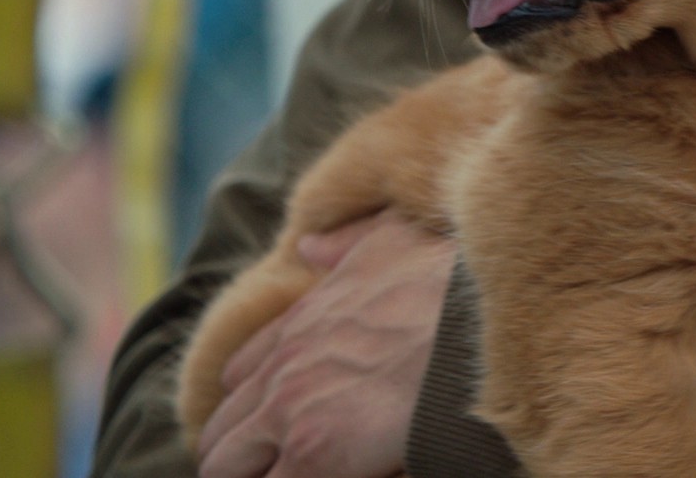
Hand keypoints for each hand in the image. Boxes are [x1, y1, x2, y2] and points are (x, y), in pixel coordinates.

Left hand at [196, 209, 456, 477]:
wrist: (474, 325)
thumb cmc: (446, 284)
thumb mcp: (392, 241)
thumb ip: (346, 245)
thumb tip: (309, 246)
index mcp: (298, 325)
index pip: (239, 375)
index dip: (251, 404)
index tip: (271, 424)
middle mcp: (281, 370)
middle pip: (221, 432)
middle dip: (239, 456)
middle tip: (272, 468)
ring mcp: (289, 415)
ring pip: (225, 468)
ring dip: (252, 477)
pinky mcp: (312, 457)